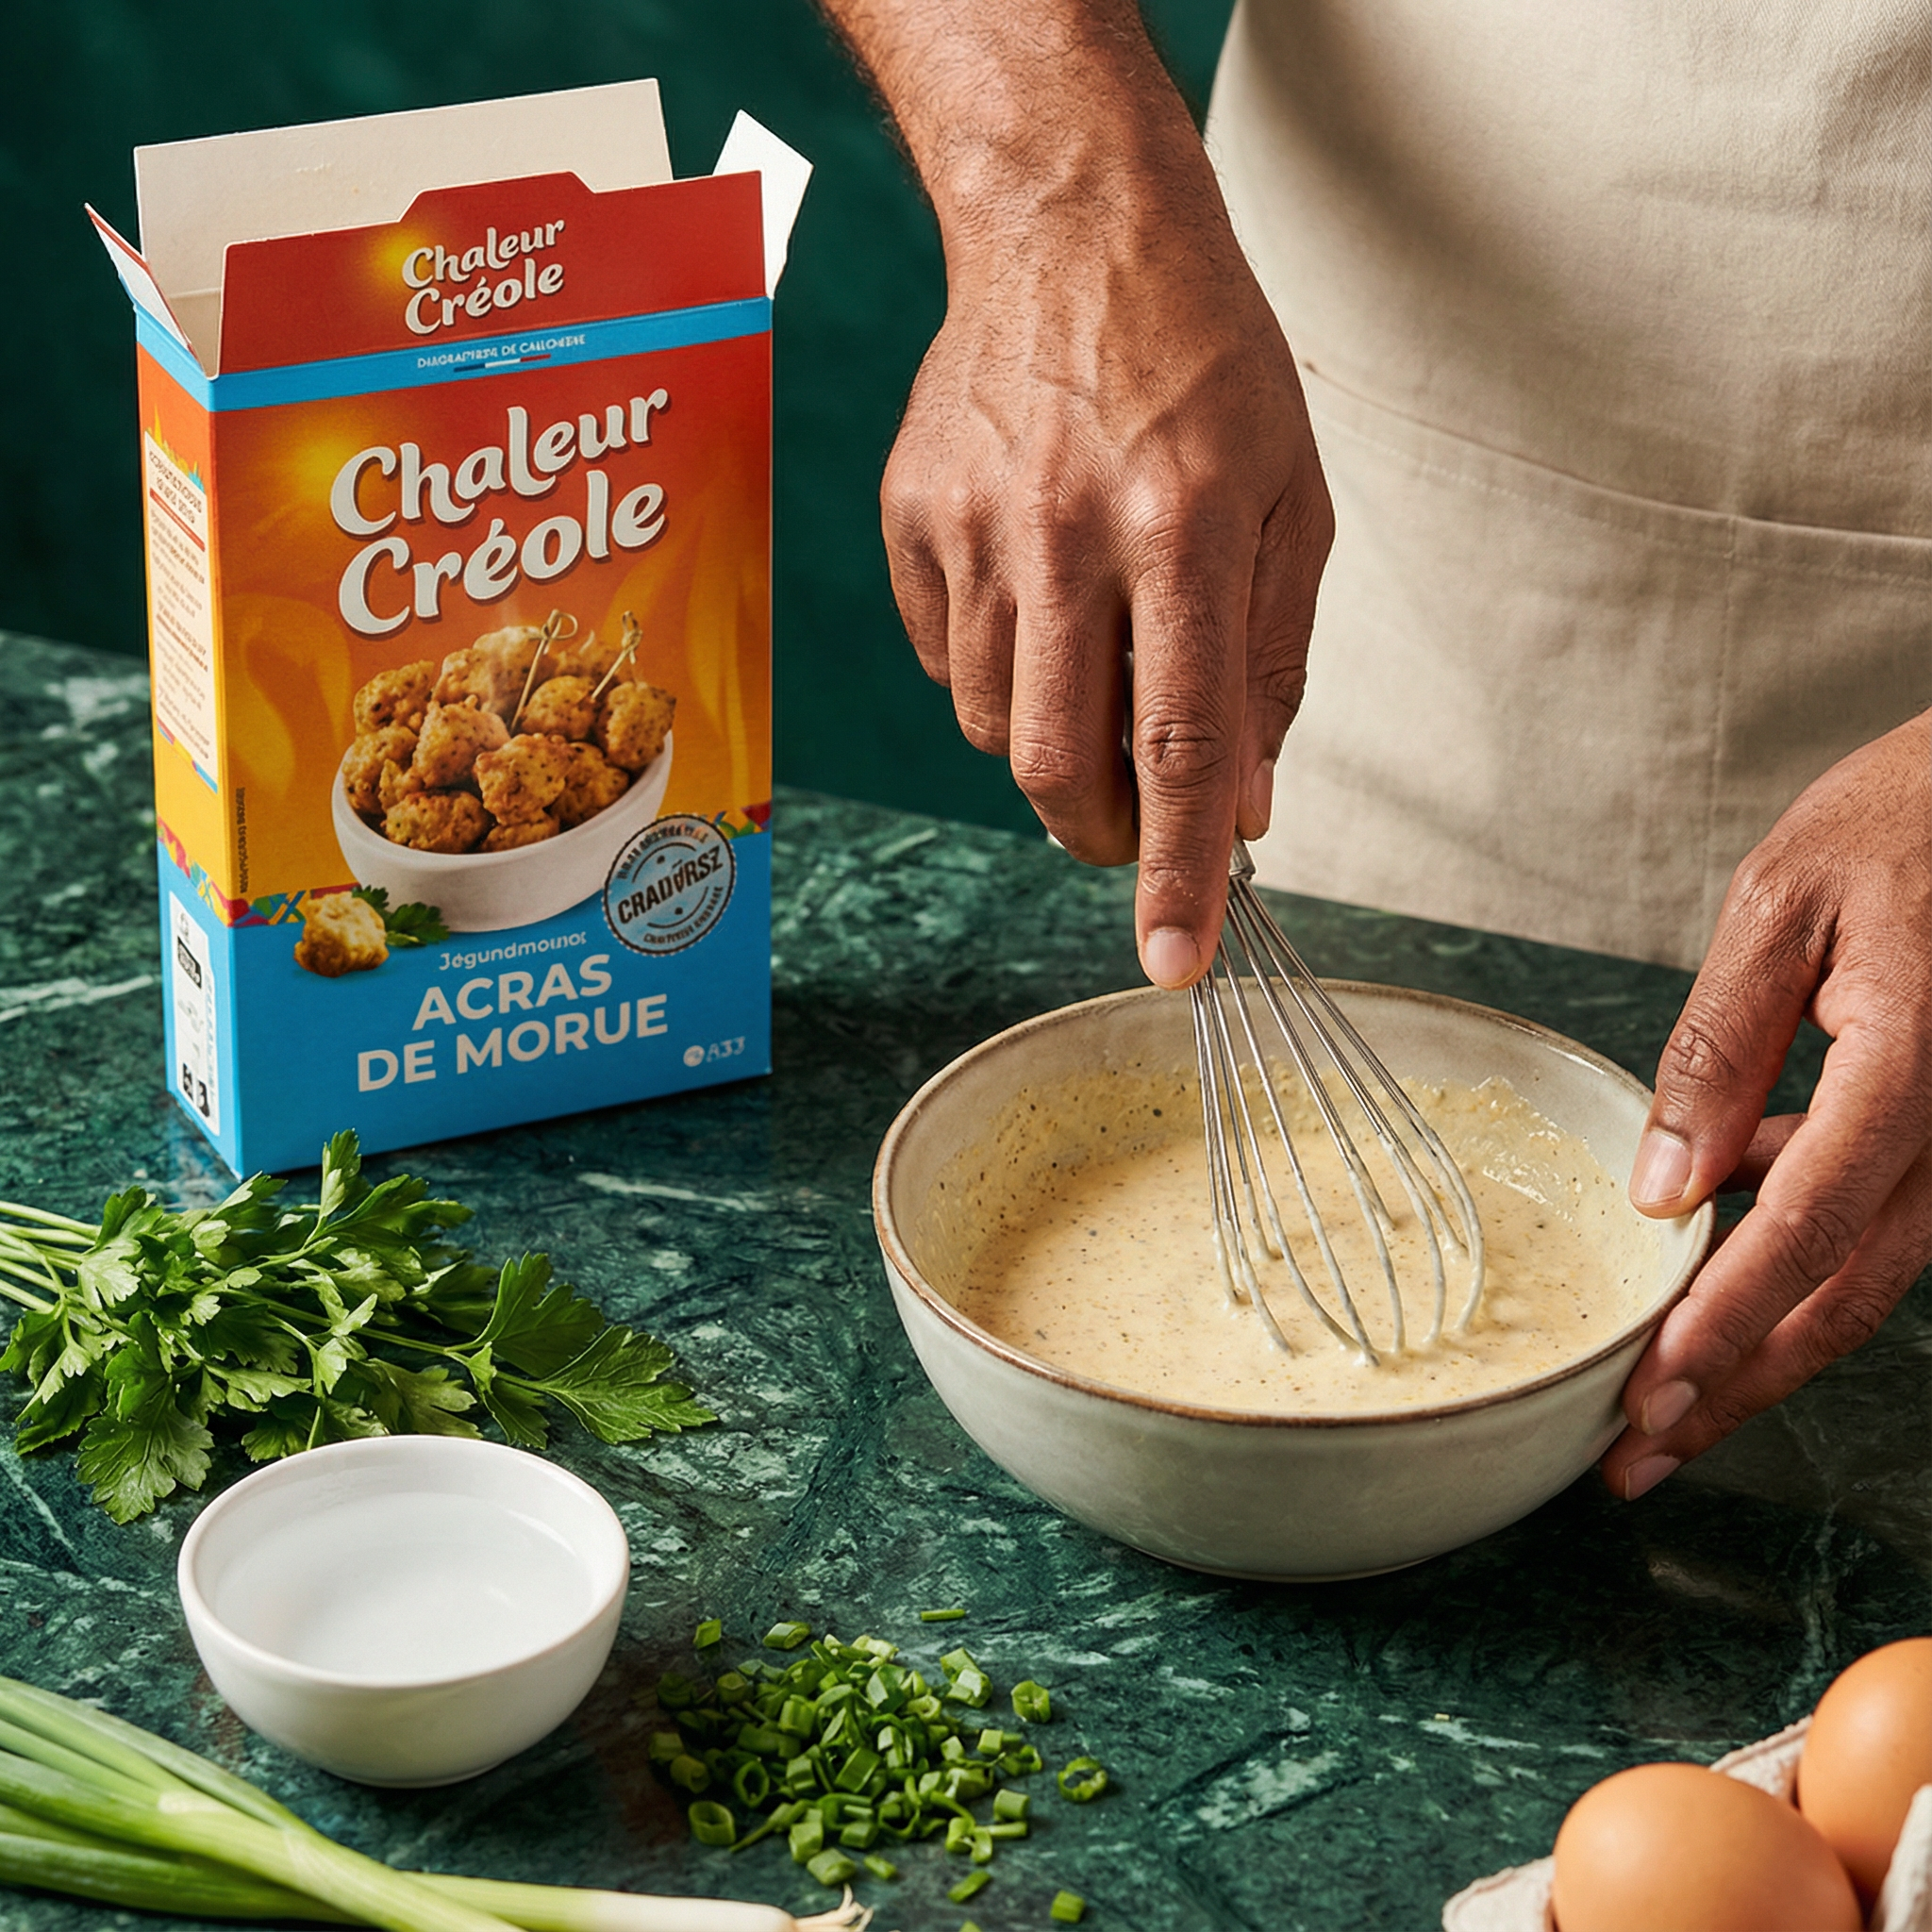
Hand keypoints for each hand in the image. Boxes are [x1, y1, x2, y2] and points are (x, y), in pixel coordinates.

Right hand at [823, 0, 1331, 988]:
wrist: (1071, 228)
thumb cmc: (1205, 365)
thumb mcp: (1290, 498)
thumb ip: (1271, 659)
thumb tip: (1246, 803)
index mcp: (1182, 521)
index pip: (1181, 737)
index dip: (1183, 868)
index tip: (1174, 964)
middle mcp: (1064, 530)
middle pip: (1063, 762)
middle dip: (1104, 833)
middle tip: (1138, 824)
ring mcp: (971, 527)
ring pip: (998, 728)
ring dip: (1056, 746)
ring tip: (1095, 661)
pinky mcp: (910, 522)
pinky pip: (950, 666)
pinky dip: (1001, 677)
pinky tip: (1036, 605)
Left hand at [1600, 710, 1931, 1499]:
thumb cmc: (1904, 821)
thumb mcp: (1779, 906)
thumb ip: (1719, 1050)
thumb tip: (1663, 1190)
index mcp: (1917, 1064)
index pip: (1809, 1225)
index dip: (1728, 1321)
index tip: (1652, 1392)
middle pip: (1846, 1293)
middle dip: (1739, 1383)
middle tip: (1637, 1451)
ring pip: (1868, 1277)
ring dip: (1766, 1344)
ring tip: (1665, 1399)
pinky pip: (1882, 1220)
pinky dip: (1799, 1260)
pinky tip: (1718, 1264)